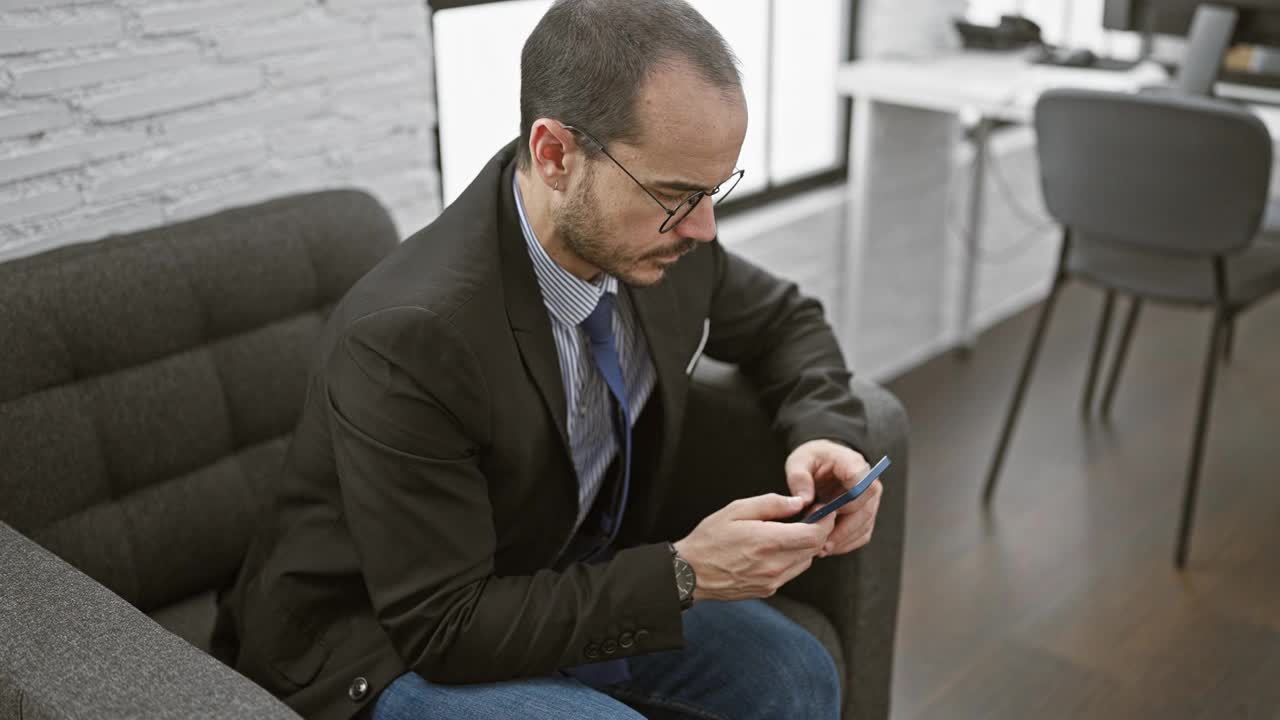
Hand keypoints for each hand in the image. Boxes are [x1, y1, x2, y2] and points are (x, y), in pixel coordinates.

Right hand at [673, 493, 836, 602]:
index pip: (814, 535)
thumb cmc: (709, 539)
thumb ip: (771, 504)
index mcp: (768, 542)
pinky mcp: (768, 590)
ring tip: (790, 531)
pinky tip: (775, 548)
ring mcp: (772, 581)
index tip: (824, 510)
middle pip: (814, 548)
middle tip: (810, 516)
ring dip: (805, 546)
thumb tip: (798, 502)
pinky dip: (792, 558)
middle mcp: (774, 565)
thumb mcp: (736, 510)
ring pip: (805, 561)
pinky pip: (791, 572)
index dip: (825, 521)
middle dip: (818, 531)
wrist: (690, 573)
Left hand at [785, 439, 882, 557]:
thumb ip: (799, 477)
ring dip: (841, 540)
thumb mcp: (799, 461)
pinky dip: (845, 544)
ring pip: (863, 527)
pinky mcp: (867, 515)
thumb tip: (804, 500)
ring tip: (818, 548)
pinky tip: (826, 547)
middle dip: (841, 530)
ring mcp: (870, 501)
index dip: (846, 503)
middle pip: (864, 512)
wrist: (823, 463)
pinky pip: (861, 535)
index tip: (823, 512)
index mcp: (853, 464)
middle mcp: (869, 483)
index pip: (863, 485)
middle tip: (818, 543)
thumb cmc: (812, 460)